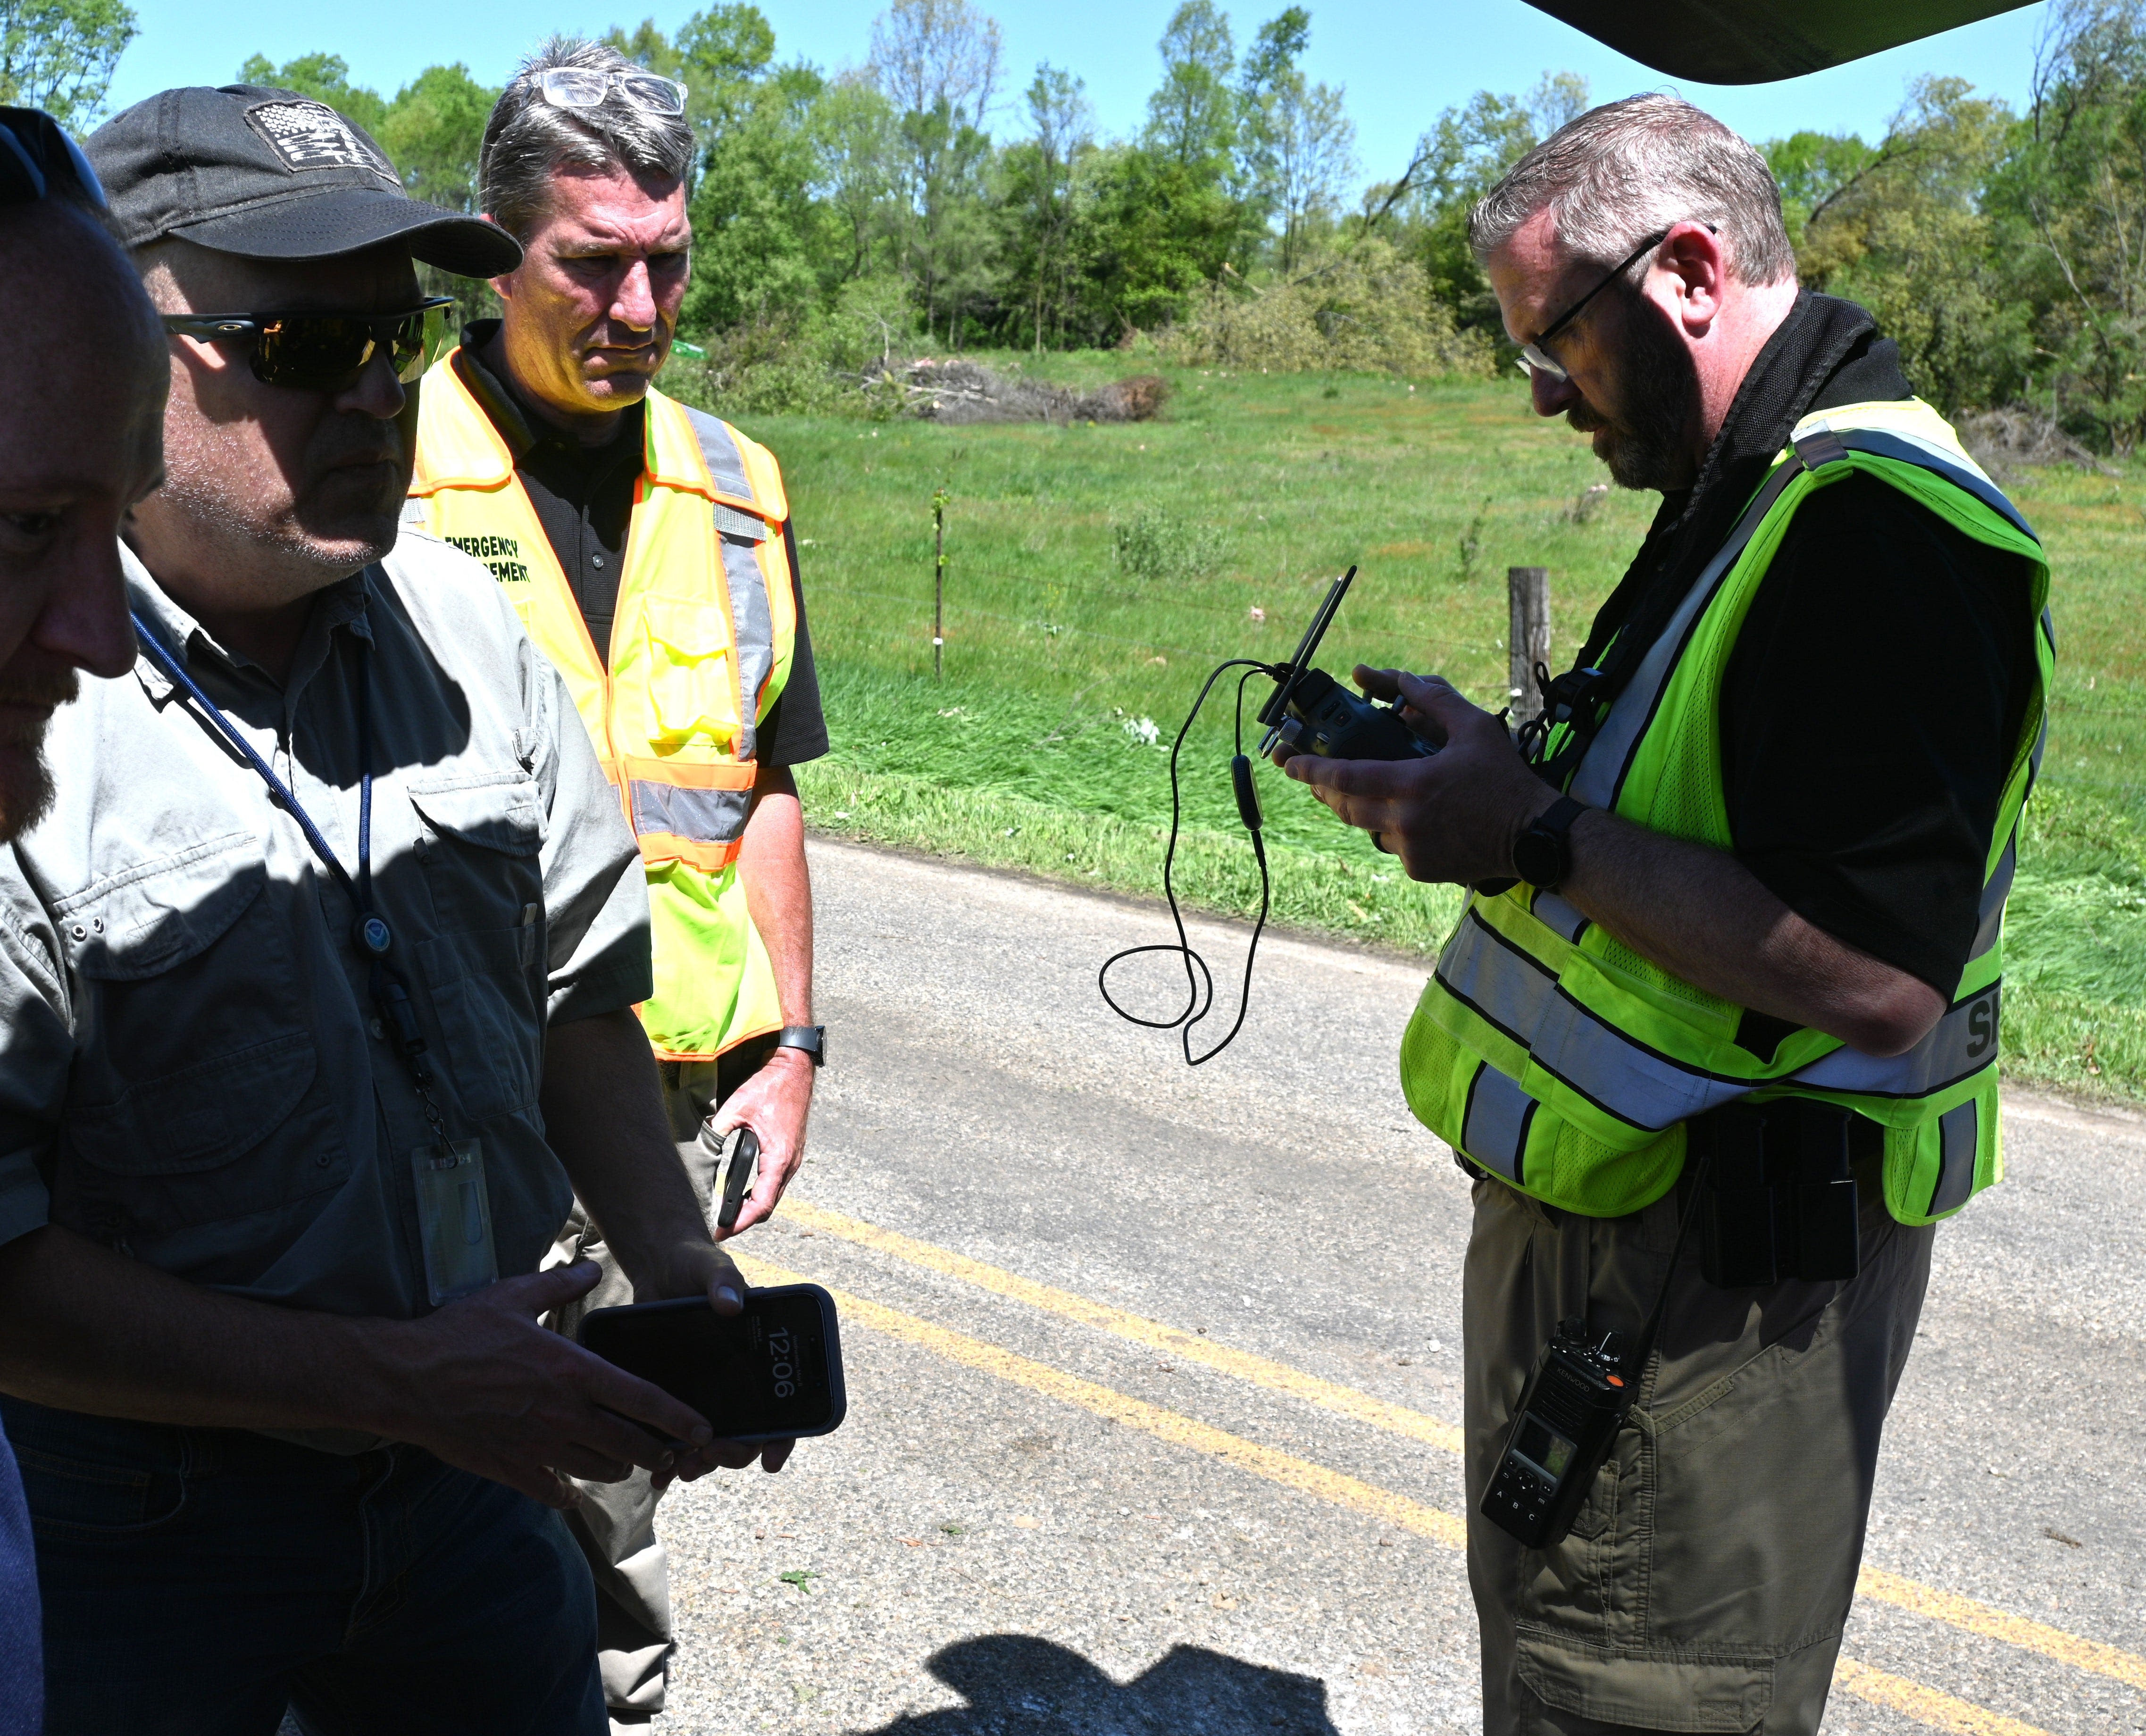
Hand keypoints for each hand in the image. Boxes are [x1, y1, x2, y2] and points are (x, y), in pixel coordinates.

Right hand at [369, 1260, 723, 1509]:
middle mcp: (562, 1415)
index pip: (642, 1400)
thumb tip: (590, 1269)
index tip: (704, 1429)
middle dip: (657, 1451)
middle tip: (670, 1451)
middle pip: (628, 1446)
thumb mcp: (514, 1295)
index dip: (679, 1418)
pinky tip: (571, 1487)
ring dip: (617, 1467)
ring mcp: (536, 1447)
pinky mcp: (510, 1469)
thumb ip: (561, 1283)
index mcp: (571, 1372)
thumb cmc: (459, 1333)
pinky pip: (553, 1491)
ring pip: (598, 1471)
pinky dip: (568, 1491)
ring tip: (624, 1459)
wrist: (405, 1380)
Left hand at [635, 1238, 794, 1485]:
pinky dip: (673, 1457)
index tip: (771, 1460)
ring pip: (715, 1441)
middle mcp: (741, 1379)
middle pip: (749, 1432)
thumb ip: (724, 1282)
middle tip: (712, 1456)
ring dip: (703, 1463)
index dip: (784, 1435)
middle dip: (734, 1452)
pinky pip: (681, 1433)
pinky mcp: (679, 1393)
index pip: (785, 1402)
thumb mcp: (713, 1267)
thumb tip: (732, 1304)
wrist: (661, 1268)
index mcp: (760, 1354)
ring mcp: (710, 1390)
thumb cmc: (697, 1264)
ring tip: (681, 1472)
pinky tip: (657, 1474)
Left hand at [705, 1047, 814, 1237]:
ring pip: (773, 1196)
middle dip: (743, 1221)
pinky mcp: (790, 1153)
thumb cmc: (770, 1086)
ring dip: (751, 1209)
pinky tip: (742, 1194)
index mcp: (779, 1158)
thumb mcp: (738, 1107)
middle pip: (767, 1206)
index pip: (761, 1204)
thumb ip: (718, 1130)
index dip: (739, 1222)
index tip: (720, 1231)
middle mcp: (789, 1164)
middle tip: (718, 1229)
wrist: (795, 1070)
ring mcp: (793, 1159)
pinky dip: (759, 1194)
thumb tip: (699, 1147)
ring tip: (727, 1216)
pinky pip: (775, 1183)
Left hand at [1279, 668, 1558, 884]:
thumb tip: (1402, 679)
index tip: (1290, 763)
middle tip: (1314, 776)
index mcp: (1413, 784)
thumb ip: (1435, 699)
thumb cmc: (1505, 779)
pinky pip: (1392, 846)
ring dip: (1363, 809)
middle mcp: (1405, 821)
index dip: (1313, 770)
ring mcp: (1410, 849)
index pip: (1347, 777)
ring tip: (1369, 790)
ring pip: (1368, 827)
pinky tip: (1414, 817)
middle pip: (1345, 807)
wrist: (1534, 835)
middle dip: (1325, 790)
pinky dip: (1394, 829)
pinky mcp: (1420, 869)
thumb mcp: (1475, 728)